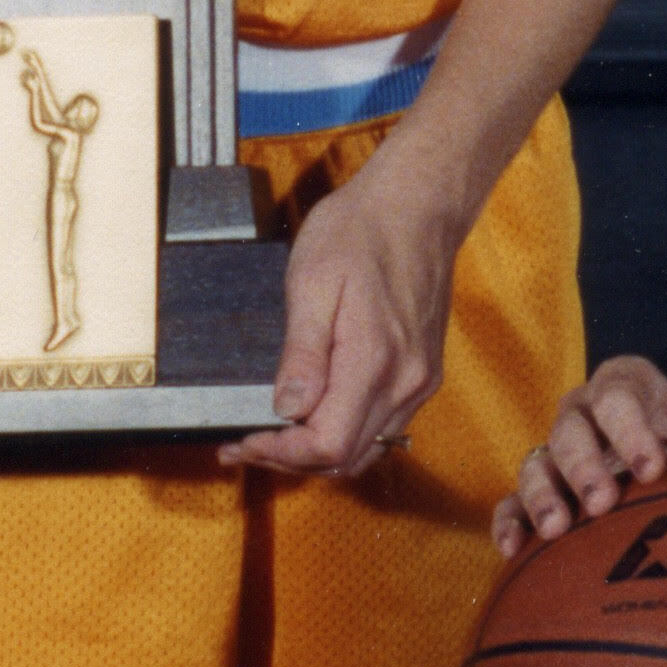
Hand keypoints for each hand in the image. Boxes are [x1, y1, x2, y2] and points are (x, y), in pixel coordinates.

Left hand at [226, 158, 462, 480]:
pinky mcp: (423, 374)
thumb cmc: (362, 231)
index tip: (243, 441)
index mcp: (374, 360)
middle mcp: (406, 381)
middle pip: (346, 456)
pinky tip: (314, 419)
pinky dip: (345, 436)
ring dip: (317, 454)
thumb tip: (287, 408)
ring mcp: (420, 381)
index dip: (280, 453)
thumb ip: (302, 353)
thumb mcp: (313, 282)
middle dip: (290, 460)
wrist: (418, 206)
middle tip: (244, 444)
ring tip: (272, 438)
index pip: (328, 443)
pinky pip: (383, 427)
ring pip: (367, 449)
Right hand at [502, 352, 666, 544]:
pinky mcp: (537, 489)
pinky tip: (515, 550)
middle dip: (584, 464)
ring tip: (557, 530)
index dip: (631, 429)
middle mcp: (580, 415)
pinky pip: (509, 501)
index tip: (654, 467)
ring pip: (535, 463)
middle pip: (569, 429)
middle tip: (603, 501)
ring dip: (542, 494)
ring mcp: (553, 453)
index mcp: (623, 388)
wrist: (661, 466)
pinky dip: (508, 522)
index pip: (618, 397)